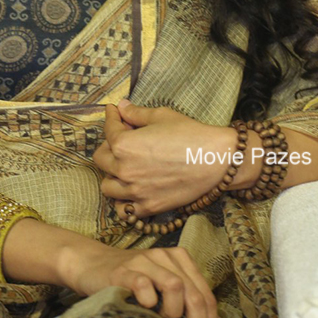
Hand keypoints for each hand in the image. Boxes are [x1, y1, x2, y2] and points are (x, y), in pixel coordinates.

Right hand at [65, 240, 221, 317]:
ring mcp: (144, 261)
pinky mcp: (123, 270)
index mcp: (180, 259)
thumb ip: (190, 303)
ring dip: (174, 312)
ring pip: (175, 285)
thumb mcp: (164, 290)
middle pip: (194, 293)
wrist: (93, 265)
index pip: (206, 294)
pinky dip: (149, 301)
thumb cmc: (132, 282)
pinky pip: (143, 285)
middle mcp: (165, 256)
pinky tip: (146, 309)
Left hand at [93, 100, 235, 217]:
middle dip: (109, 146)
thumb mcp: (161, 116)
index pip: (108, 130)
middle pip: (101, 159)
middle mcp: (124, 170)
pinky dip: (124, 202)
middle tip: (122, 139)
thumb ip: (136, 113)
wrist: (217, 160)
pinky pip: (124, 211)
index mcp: (124, 145)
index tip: (114, 112)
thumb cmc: (190, 134)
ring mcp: (135, 192)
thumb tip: (121, 107)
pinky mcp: (149, 207)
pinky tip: (131, 191)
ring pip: (107, 186)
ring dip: (112, 175)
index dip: (111, 117)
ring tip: (125, 166)